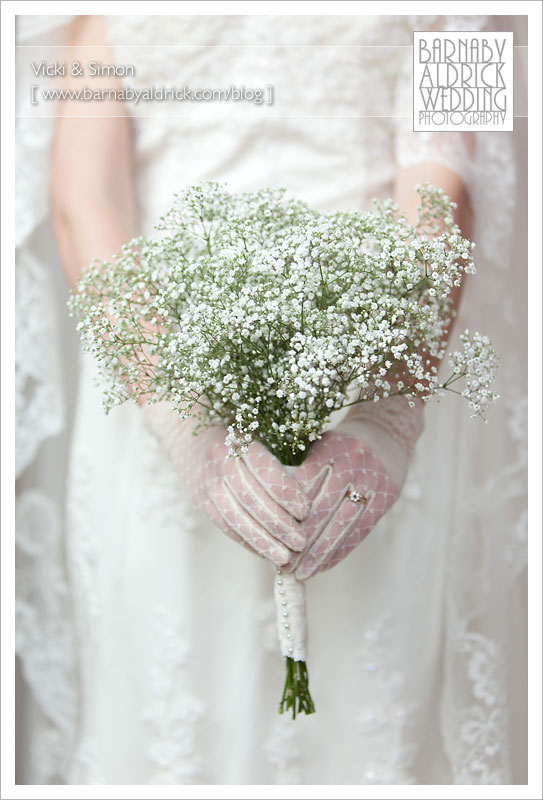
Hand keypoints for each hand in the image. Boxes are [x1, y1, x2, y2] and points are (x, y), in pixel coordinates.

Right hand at [143, 403, 309, 565]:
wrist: (187, 436)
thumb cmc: (237, 435)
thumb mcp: (256, 435)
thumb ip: (278, 459)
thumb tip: (311, 494)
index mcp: (238, 440)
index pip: (263, 469)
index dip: (285, 492)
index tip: (306, 510)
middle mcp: (219, 462)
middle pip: (250, 498)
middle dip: (278, 524)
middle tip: (302, 542)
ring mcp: (207, 484)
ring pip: (236, 518)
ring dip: (263, 541)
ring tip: (286, 557)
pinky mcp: (202, 502)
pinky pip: (226, 527)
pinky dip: (247, 542)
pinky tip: (266, 553)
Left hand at [285, 395, 423, 579]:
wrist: (387, 431)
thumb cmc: (340, 443)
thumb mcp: (317, 446)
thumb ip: (297, 472)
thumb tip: (270, 513)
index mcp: (330, 447)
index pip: (303, 487)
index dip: (286, 515)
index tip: (269, 538)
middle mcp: (354, 461)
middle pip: (322, 509)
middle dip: (300, 541)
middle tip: (281, 565)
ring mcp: (374, 479)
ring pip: (342, 524)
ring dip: (319, 554)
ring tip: (301, 573)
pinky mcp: (388, 495)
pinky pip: (361, 530)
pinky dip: (341, 551)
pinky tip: (324, 566)